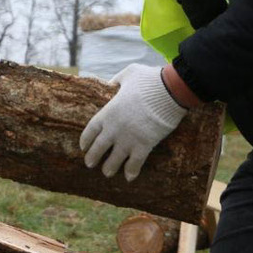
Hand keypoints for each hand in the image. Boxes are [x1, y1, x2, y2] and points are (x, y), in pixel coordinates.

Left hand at [79, 64, 185, 181]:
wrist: (169, 91)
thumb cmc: (149, 80)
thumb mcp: (128, 74)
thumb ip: (117, 80)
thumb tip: (111, 83)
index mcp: (107, 112)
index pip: (90, 131)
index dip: (85, 140)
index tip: (83, 146)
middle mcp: (114, 129)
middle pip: (98, 148)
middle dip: (92, 157)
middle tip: (89, 164)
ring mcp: (128, 139)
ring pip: (114, 160)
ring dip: (109, 168)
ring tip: (107, 173)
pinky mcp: (144, 146)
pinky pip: (135, 164)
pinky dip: (131, 172)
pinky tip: (129, 178)